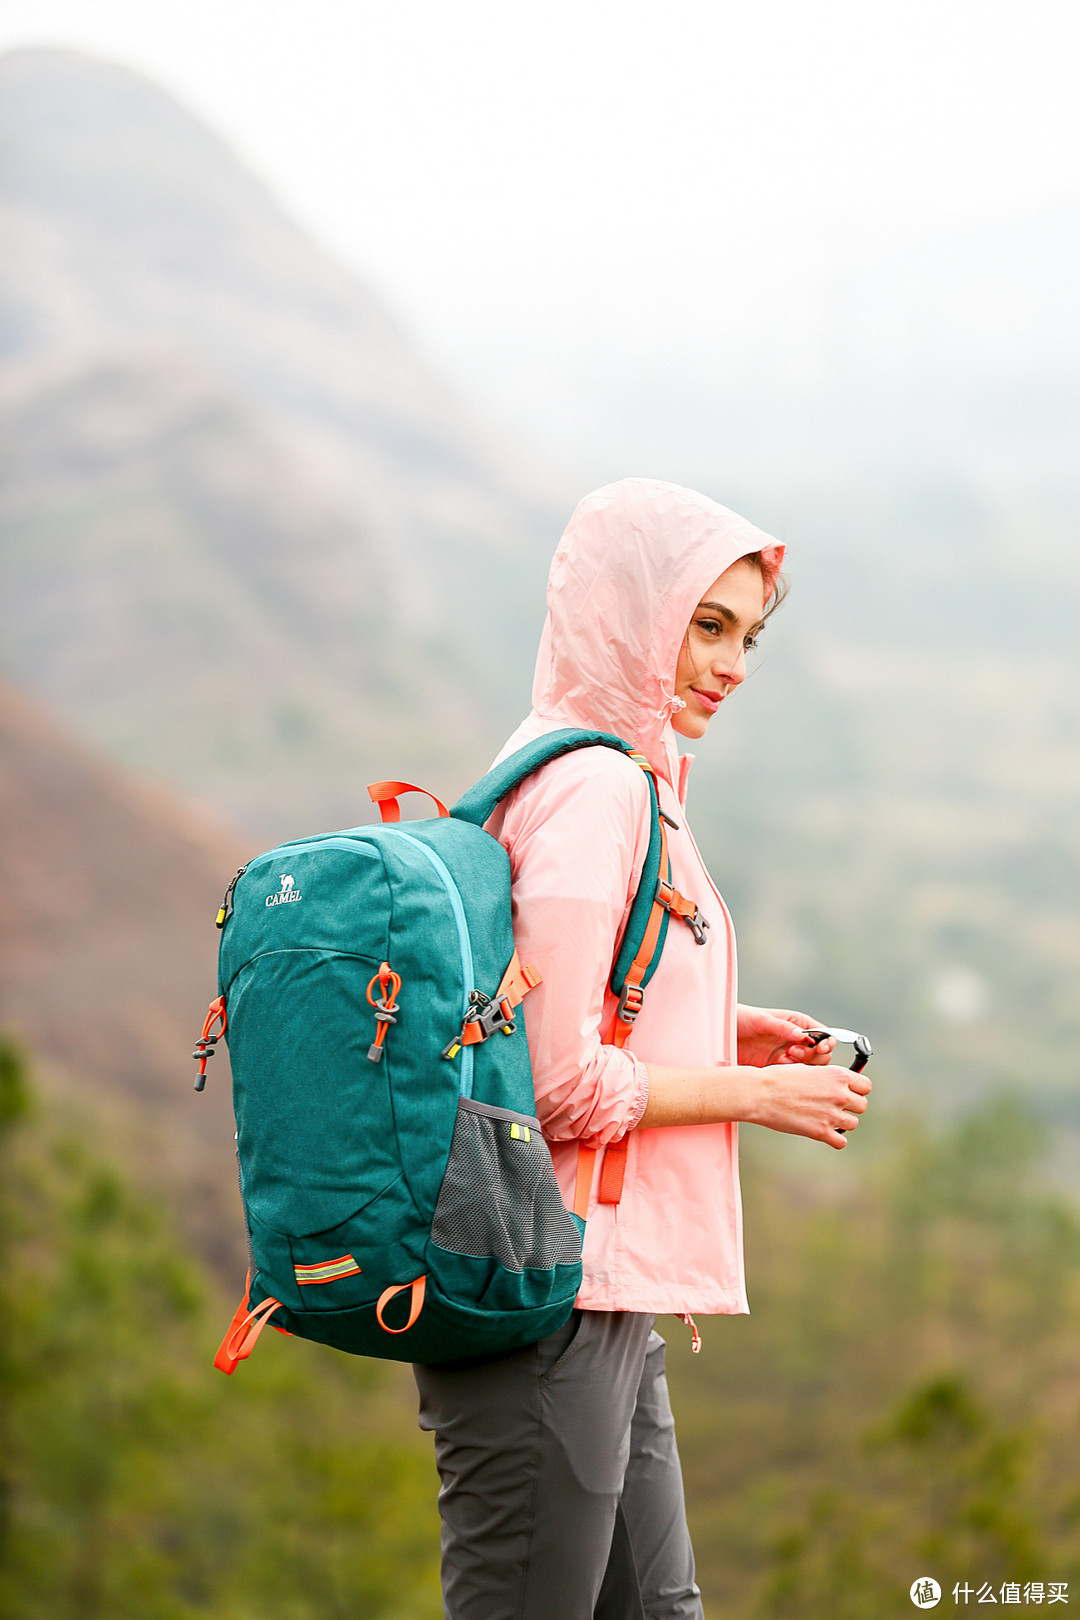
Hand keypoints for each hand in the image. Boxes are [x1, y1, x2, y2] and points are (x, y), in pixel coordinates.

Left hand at [737, 1004, 837, 1067]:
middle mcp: (795, 1040)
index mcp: (797, 1024)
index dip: (826, 1042)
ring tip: (784, 1060)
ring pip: (809, 1067)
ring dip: (801, 1066)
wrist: (720, 1033)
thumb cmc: (740, 1018)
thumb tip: (801, 1035)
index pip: (823, 1034)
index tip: (820, 1048)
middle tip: (793, 1053)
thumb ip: (782, 1027)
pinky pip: (793, 1076)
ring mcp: (787, 1055)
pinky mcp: (777, 1069)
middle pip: (821, 1054)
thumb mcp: (761, 1020)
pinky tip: (778, 1069)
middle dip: (812, 1056)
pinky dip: (790, 1075)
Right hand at [747, 1061, 870, 1148]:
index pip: (865, 1086)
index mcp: (838, 1075)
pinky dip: (834, 1139)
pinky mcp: (821, 1132)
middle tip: (834, 1106)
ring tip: (825, 1118)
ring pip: (853, 1123)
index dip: (857, 1090)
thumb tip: (839, 1085)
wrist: (760, 1093)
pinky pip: (841, 1141)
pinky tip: (825, 1133)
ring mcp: (831, 1114)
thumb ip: (828, 1077)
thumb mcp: (809, 1069)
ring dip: (842, 1122)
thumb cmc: (779, 1079)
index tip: (849, 1093)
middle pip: (862, 1106)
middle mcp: (839, 1094)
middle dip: (850, 1107)